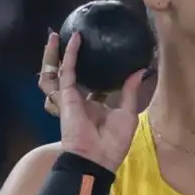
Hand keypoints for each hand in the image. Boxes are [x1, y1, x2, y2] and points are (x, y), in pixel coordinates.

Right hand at [39, 30, 145, 170]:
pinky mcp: (66, 96)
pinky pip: (66, 72)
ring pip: (55, 72)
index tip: (96, 52)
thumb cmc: (113, 142)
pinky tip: (75, 39)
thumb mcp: (127, 113)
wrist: (98, 158)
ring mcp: (69, 99)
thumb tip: (141, 71)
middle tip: (69, 39)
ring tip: (55, 36)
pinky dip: (69, 55)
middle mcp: (78, 101)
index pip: (89, 84)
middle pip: (66, 75)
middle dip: (63, 58)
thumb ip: (130, 91)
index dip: (90, 70)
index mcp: (92, 107)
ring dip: (53, 55)